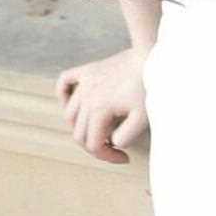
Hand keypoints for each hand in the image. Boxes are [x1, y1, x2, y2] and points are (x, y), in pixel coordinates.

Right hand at [55, 46, 150, 164]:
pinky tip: (74, 102)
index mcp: (99, 109)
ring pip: (70, 115)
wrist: (150, 57)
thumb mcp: (142, 118)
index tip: (124, 157)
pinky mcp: (88, 70)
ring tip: (101, 130)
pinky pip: (65, 82)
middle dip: (96, 146)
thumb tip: (112, 142)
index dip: (108, 157)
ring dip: (82, 127)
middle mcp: (86, 96)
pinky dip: (64, 95)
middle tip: (114, 147)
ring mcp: (85, 82)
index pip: (93, 146)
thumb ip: (125, 138)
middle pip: (79, 134)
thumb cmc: (147, 87)